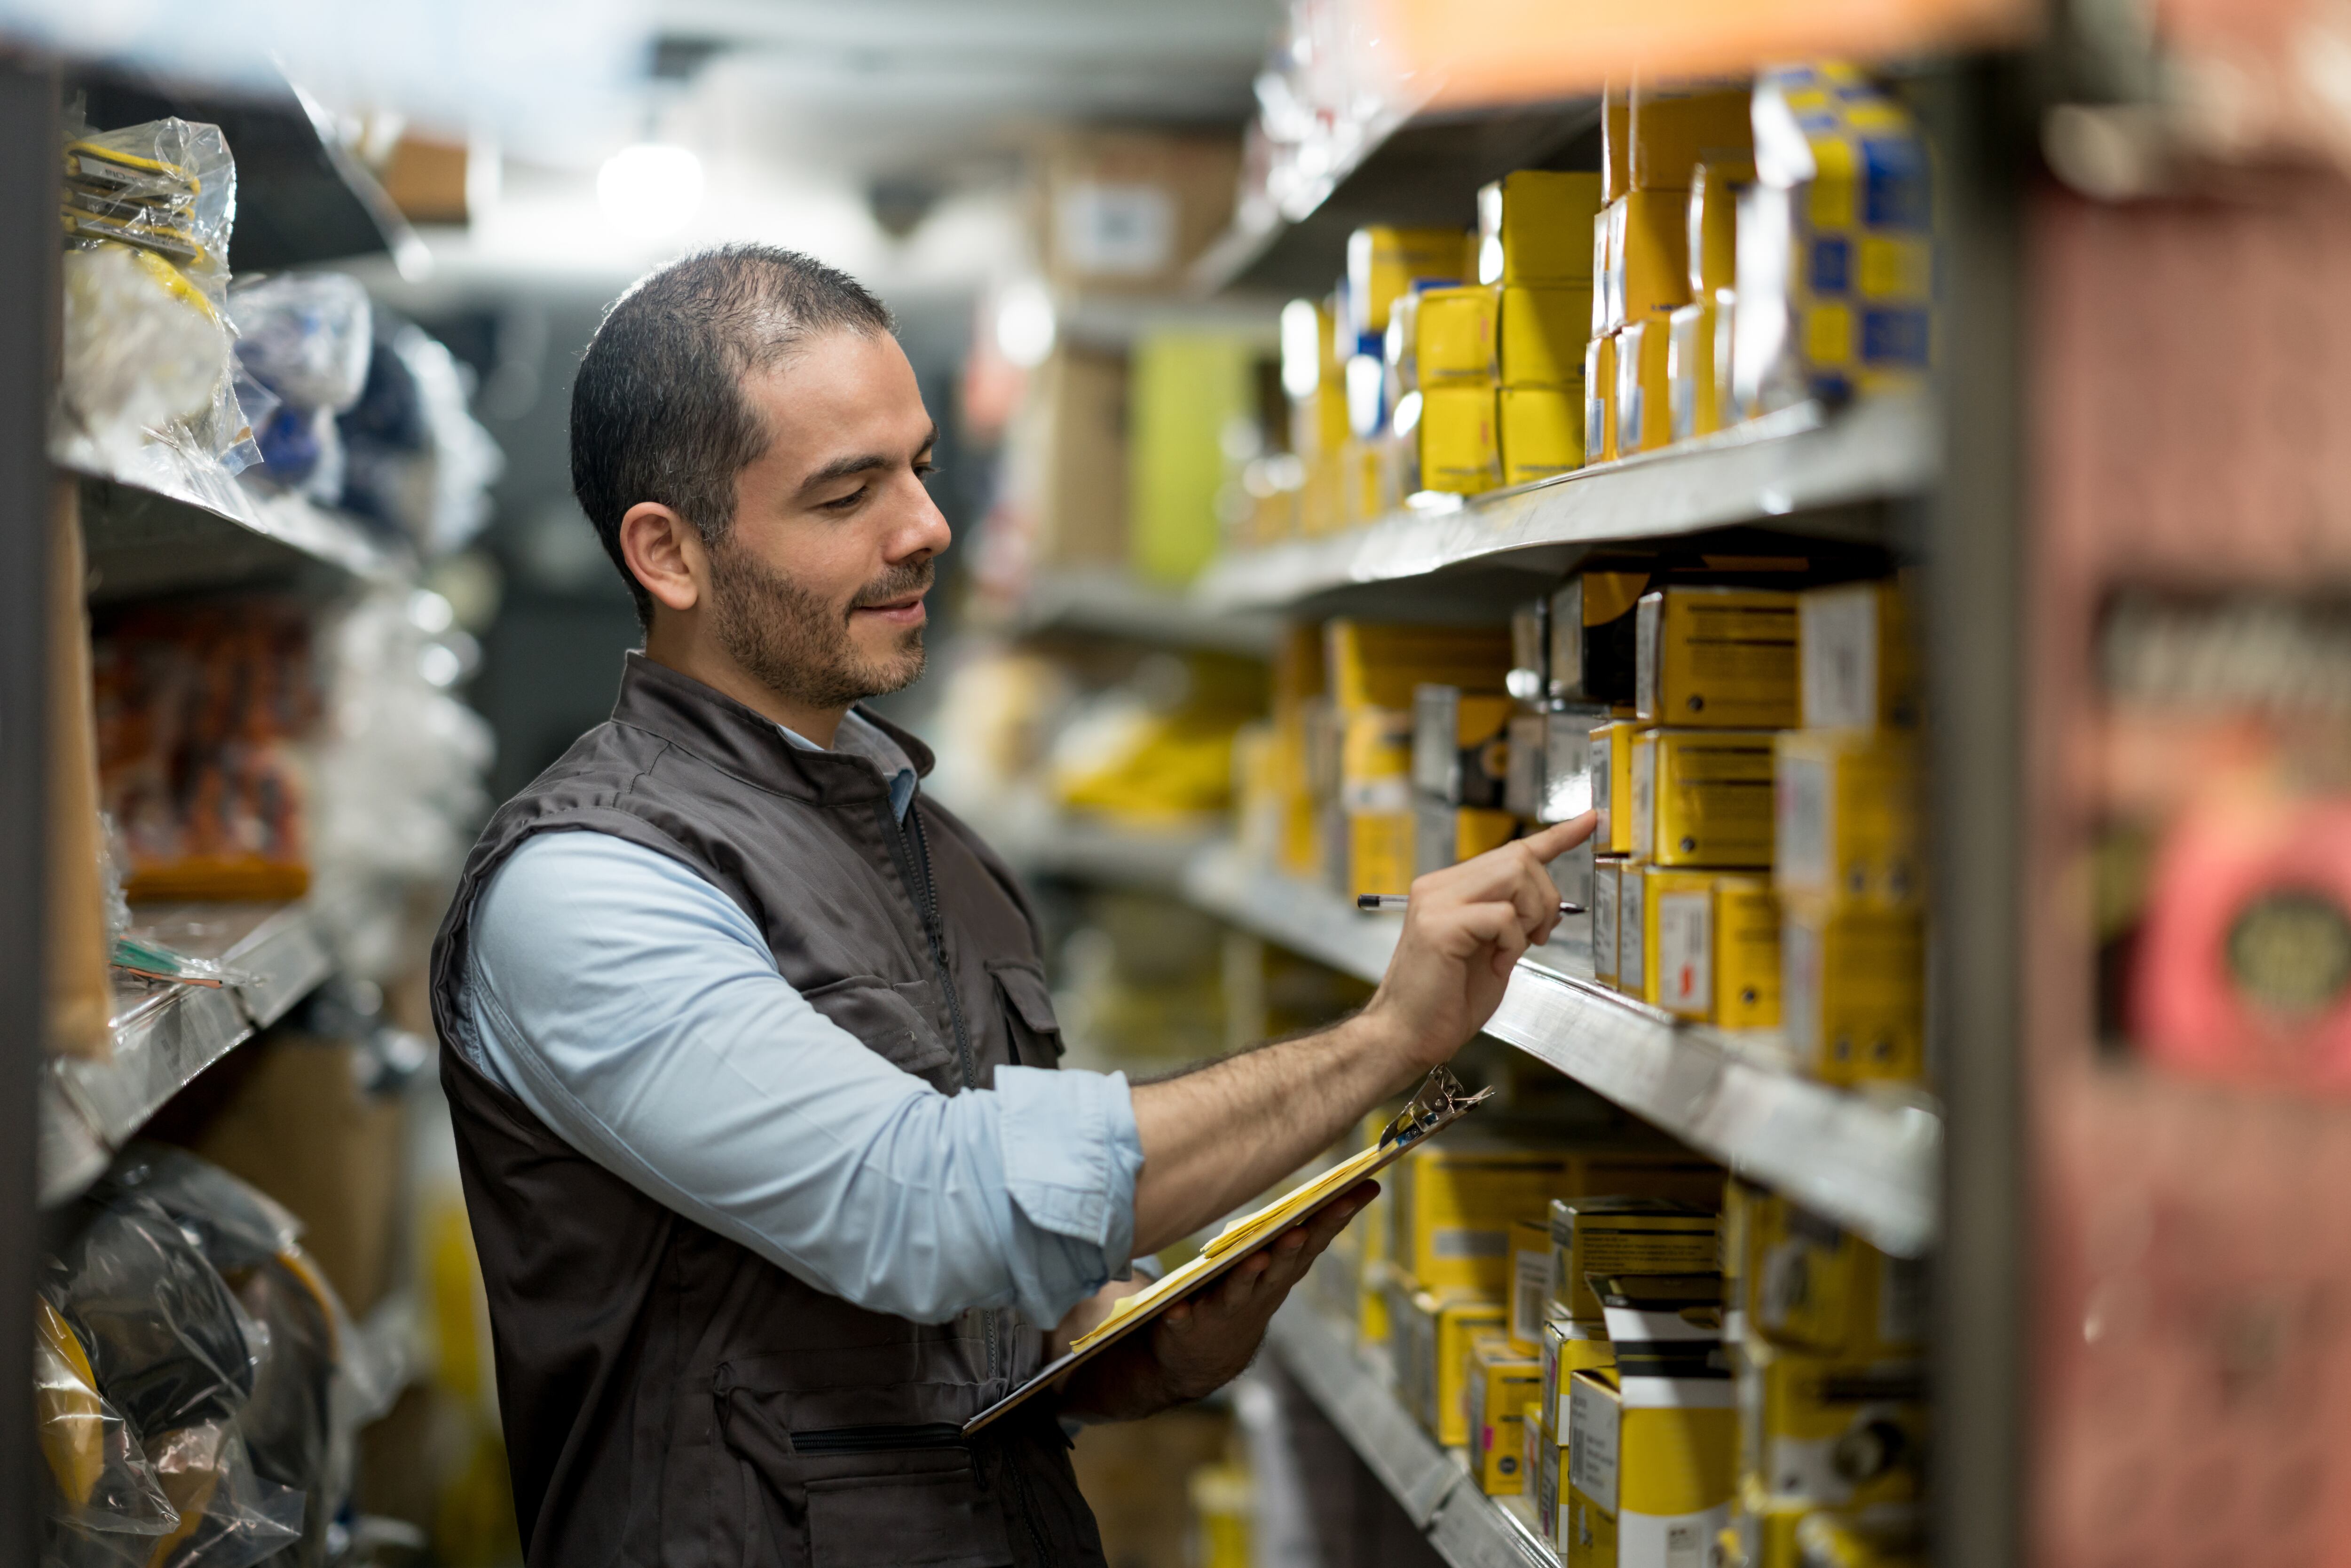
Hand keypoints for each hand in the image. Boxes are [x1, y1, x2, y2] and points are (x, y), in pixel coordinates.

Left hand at [1145, 1183, 1377, 1402]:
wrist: (1207, 1355)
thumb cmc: (1251, 1288)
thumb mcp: (1281, 1259)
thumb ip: (1306, 1227)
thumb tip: (1361, 1182)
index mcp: (1284, 1269)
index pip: (1316, 1238)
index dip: (1337, 1216)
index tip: (1362, 1187)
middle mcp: (1260, 1290)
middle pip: (1279, 1267)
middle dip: (1289, 1249)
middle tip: (1299, 1230)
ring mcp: (1225, 1309)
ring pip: (1238, 1292)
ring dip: (1247, 1278)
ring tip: (1254, 1259)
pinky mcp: (1190, 1325)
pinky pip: (1184, 1320)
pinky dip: (1182, 1316)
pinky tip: (1176, 1311)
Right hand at [1361, 812, 1596, 1073]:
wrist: (1405, 1035)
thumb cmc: (1444, 1001)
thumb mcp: (1491, 952)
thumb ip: (1512, 923)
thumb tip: (1547, 907)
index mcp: (1450, 889)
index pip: (1510, 851)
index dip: (1556, 836)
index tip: (1589, 821)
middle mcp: (1439, 886)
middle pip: (1519, 857)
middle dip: (1544, 897)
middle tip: (1536, 936)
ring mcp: (1436, 902)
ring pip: (1514, 874)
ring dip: (1530, 916)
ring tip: (1512, 950)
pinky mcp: (1440, 925)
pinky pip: (1502, 916)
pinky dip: (1513, 943)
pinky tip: (1498, 965)